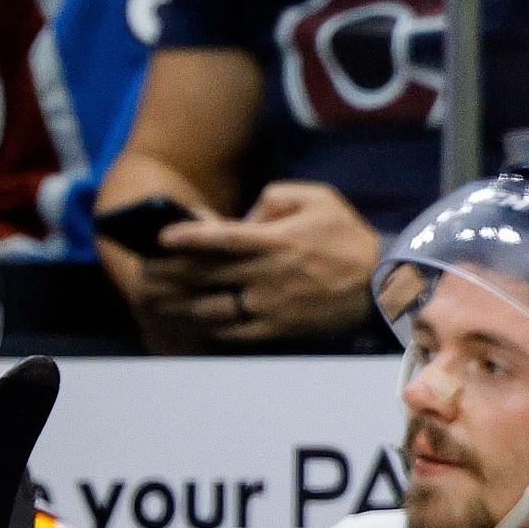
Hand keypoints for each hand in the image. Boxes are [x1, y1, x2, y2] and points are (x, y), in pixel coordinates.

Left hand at [145, 182, 383, 346]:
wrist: (383, 283)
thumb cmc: (347, 236)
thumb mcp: (320, 198)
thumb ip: (277, 196)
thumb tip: (247, 216)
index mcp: (277, 240)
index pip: (221, 237)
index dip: (187, 237)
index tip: (161, 238)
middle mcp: (268, 274)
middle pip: (206, 275)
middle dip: (169, 274)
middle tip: (145, 273)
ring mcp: (272, 304)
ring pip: (213, 307)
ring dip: (179, 304)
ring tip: (157, 300)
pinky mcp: (279, 328)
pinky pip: (234, 330)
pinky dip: (209, 326)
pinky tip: (194, 320)